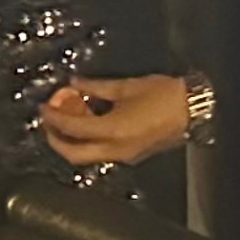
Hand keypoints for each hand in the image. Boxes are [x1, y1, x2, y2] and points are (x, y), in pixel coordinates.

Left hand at [39, 73, 191, 167]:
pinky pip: (102, 152)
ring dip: (73, 141)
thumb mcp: (128, 86)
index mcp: (113, 131)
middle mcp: (116, 150)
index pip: (72, 129)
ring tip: (68, 119)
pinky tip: (89, 122)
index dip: (54, 118)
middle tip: (49, 121)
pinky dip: (89, 141)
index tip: (43, 108)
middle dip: (56, 140)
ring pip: (88, 156)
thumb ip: (97, 87)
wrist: (196, 110)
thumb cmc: (165, 95)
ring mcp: (125, 156)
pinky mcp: (132, 155)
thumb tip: (75, 84)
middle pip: (74, 155)